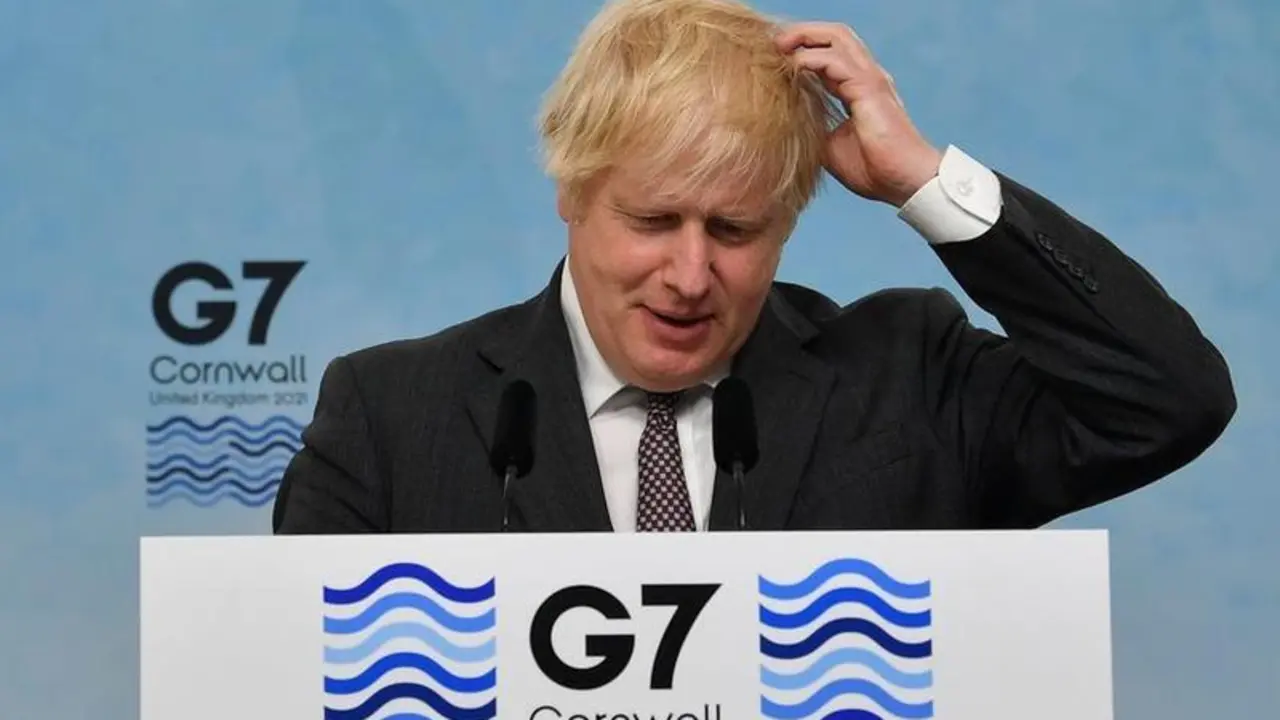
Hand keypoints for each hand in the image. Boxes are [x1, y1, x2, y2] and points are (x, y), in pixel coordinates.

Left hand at [776, 22, 942, 207]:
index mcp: (858, 88)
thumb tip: (789, 126)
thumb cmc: (873, 169)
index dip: (803, 49)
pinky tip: (794, 65)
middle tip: (775, 42)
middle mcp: (867, 76)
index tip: (775, 57)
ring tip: (780, 45)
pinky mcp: (870, 88)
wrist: (903, 182)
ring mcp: (871, 78)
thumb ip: (814, 128)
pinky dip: (812, 58)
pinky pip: (836, 61)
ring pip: (837, 37)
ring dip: (805, 37)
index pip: (830, 53)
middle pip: (835, 35)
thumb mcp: (831, 147)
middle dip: (803, 32)